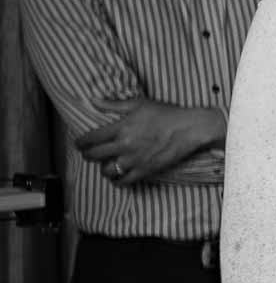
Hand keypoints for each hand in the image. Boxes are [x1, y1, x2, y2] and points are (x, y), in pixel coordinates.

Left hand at [76, 97, 222, 184]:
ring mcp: (134, 159)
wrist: (189, 128)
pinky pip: (124, 181)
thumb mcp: (139, 104)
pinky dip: (117, 181)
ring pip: (107, 171)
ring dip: (102, 169)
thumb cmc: (166, 114)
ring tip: (105, 165)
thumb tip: (94, 101)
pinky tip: (117, 177)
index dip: (80, 142)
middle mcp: (124, 145)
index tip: (79, 144)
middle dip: (87, 155)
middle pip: (94, 155)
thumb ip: (114, 104)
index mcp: (120, 128)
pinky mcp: (145, 170)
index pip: (90, 138)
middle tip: (89, 154)